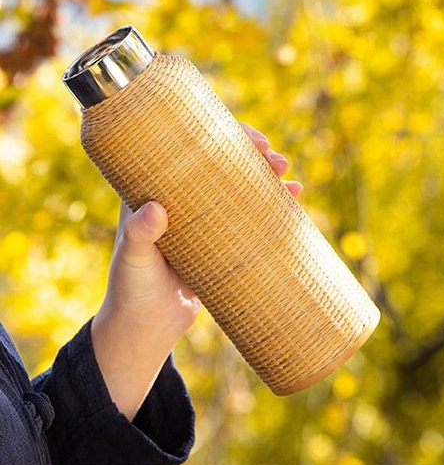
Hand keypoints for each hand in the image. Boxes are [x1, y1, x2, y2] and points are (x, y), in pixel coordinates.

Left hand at [91, 124, 300, 419]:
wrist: (144, 328)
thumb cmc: (130, 290)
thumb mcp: (132, 259)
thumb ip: (138, 234)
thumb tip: (156, 209)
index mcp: (155, 189)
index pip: (191, 149)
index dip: (224, 136)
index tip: (251, 140)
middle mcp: (181, 200)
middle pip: (222, 165)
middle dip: (253, 156)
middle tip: (277, 161)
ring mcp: (202, 223)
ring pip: (238, 190)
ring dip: (266, 180)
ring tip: (291, 181)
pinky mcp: (218, 245)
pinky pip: (246, 219)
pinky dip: (268, 209)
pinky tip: (291, 202)